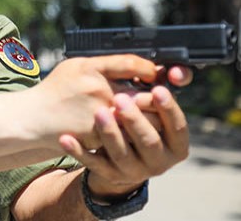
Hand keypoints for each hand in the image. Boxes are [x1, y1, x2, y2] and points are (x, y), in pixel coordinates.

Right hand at [30, 54, 157, 148]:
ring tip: (147, 118)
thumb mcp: (77, 67)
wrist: (33, 118)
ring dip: (146, 120)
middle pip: (143, 96)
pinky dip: (128, 135)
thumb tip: (143, 68)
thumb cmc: (57, 90)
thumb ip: (107, 65)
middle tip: (158, 99)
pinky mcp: (96, 137)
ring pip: (137, 120)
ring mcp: (96, 115)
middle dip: (154, 100)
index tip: (153, 74)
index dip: (149, 70)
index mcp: (90, 68)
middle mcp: (95, 90)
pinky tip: (127, 132)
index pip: (132, 64)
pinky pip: (123, 136)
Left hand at [58, 84, 188, 198]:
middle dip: (135, 120)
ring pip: (121, 153)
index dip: (169, 109)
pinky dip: (79, 151)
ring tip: (99, 112)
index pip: (177, 127)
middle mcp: (159, 162)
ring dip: (110, 132)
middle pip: (149, 141)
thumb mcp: (151, 115)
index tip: (157, 89)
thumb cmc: (138, 126)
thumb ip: (155, 97)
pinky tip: (66, 138)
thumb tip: (156, 69)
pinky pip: (92, 163)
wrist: (118, 160)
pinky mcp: (109, 175)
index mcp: (176, 146)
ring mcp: (134, 172)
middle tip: (120, 98)